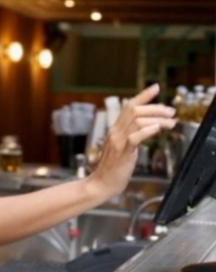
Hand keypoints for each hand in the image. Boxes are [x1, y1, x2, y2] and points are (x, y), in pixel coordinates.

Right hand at [90, 84, 175, 200]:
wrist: (102, 184)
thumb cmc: (114, 168)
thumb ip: (132, 135)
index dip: (143, 95)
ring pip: (138, 121)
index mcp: (116, 129)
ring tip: (170, 123)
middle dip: (156, 108)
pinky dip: (148, 130)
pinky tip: (158, 129)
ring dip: (157, 119)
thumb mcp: (123, 147)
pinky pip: (135, 137)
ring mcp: (118, 141)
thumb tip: (150, 125)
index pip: (129, 106)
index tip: (156, 87)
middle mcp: (115, 131)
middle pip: (135, 110)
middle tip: (171, 112)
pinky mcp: (122, 152)